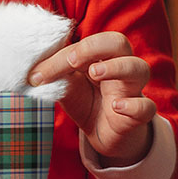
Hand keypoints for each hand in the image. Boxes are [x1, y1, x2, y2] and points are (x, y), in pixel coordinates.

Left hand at [28, 31, 155, 165]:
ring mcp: (132, 90)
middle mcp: (120, 67)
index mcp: (101, 56)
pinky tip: (117, 106)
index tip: (38, 74)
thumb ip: (55, 75)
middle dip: (94, 47)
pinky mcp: (139, 115)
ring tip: (95, 73)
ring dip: (117, 67)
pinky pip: (146, 107)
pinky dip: (134, 105)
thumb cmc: (87, 102)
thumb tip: (31, 70)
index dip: (62, 55)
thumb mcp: (67, 87)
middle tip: (72, 61)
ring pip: (139, 69)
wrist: (103, 135)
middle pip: (119, 42)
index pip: (86, 44)